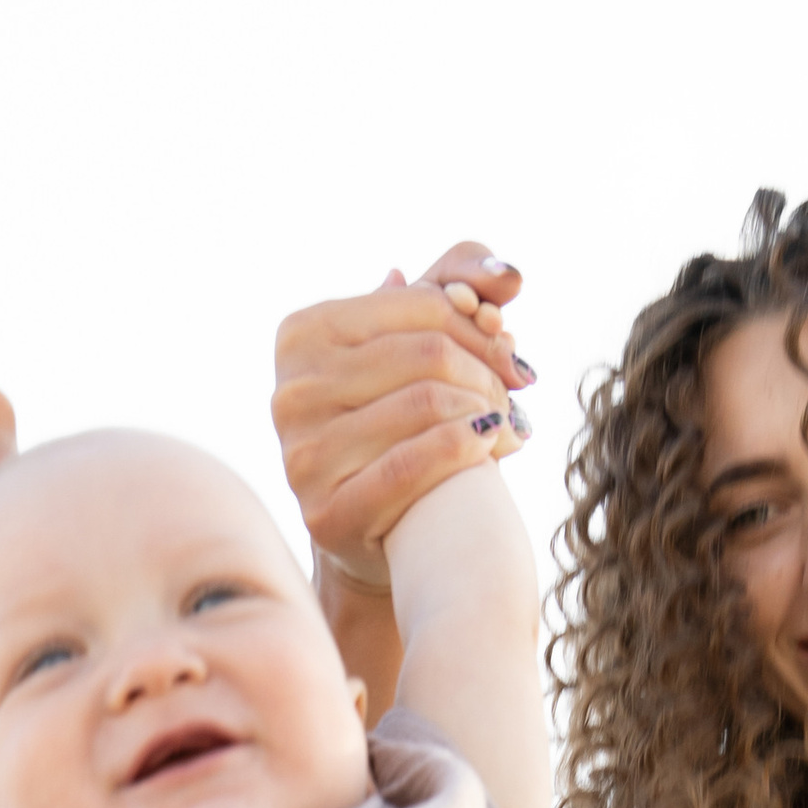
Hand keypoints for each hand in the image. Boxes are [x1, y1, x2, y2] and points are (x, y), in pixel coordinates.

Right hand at [273, 243, 533, 594]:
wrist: (369, 528)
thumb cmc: (394, 423)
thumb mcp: (414, 343)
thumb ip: (455, 290)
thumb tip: (507, 279)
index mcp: (303, 335)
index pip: (422, 305)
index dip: (481, 327)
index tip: (511, 355)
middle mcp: (292, 391)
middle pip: (428, 354)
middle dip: (487, 373)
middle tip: (515, 395)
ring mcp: (303, 453)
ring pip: (427, 403)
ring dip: (487, 413)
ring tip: (508, 426)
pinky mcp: (324, 511)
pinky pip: (412, 462)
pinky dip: (466, 449)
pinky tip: (493, 447)